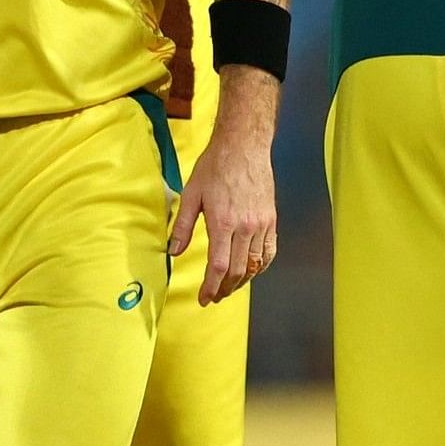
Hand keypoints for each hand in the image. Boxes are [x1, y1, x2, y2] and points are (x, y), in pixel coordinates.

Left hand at [168, 120, 277, 303]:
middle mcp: (245, 227)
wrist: (243, 147)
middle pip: (237, 271)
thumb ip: (183, 227)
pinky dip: (261, 267)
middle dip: (224, 289)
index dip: (211, 288)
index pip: (218, 267)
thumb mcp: (191, 195)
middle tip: (214, 296)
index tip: (204, 298)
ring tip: (230, 287)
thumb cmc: (216, 166)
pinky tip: (252, 271)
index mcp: (223, 222)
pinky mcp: (271, 220)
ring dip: (241, 281)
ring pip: (254, 265)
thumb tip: (174, 251)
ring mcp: (261, 224)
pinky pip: (268, 252)